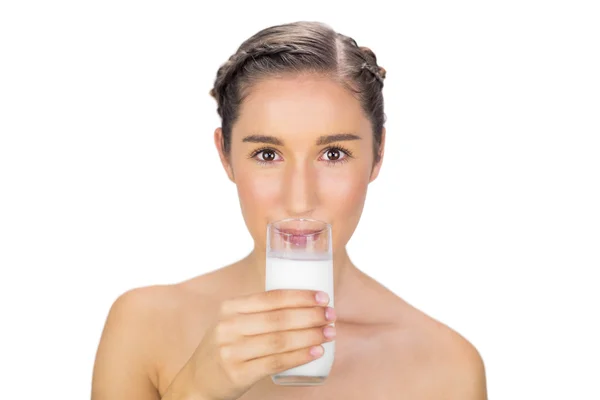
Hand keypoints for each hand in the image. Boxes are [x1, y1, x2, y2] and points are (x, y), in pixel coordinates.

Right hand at [165, 289, 335, 399]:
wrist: (196, 382)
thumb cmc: (225, 348)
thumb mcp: (232, 323)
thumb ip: (258, 313)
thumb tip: (304, 304)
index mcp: (230, 308)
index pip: (271, 297)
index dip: (300, 296)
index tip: (322, 296)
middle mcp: (229, 326)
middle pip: (279, 318)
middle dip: (310, 315)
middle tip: (331, 315)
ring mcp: (232, 350)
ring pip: (280, 340)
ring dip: (310, 335)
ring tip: (329, 332)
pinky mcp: (238, 373)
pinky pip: (275, 362)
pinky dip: (299, 356)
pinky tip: (316, 352)